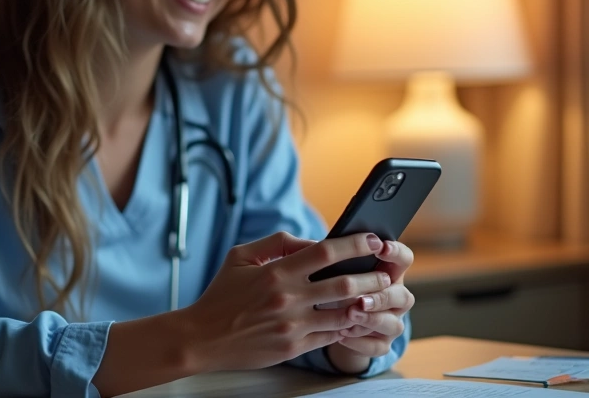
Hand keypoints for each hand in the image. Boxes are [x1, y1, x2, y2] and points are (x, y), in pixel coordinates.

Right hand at [181, 231, 392, 372]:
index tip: (372, 241)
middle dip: (371, 276)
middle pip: (343, 284)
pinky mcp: (293, 347)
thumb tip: (312, 240)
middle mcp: (288, 298)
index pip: (325, 252)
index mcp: (276, 272)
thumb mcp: (241, 256)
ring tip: (379, 296)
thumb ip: (278, 242)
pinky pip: (331, 335)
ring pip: (344, 312)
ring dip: (366, 303)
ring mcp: (293, 326)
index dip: (354, 244)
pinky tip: (358, 318)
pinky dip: (348, 325)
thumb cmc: (221, 294)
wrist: (202, 337)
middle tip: (386, 272)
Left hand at [325, 240, 414, 372]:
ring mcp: (390, 322)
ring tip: (349, 316)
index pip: (403, 258)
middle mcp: (395, 297)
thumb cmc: (329, 285)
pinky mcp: (381, 343)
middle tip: (361, 299)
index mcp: (387, 272)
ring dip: (372, 320)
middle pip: (403, 296)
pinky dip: (360, 342)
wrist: (328, 322)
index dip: (396, 252)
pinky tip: (341, 335)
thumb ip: (326, 256)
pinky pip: (378, 346)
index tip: (380, 247)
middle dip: (382, 297)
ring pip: (394, 324)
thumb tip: (314, 247)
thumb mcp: (327, 268)